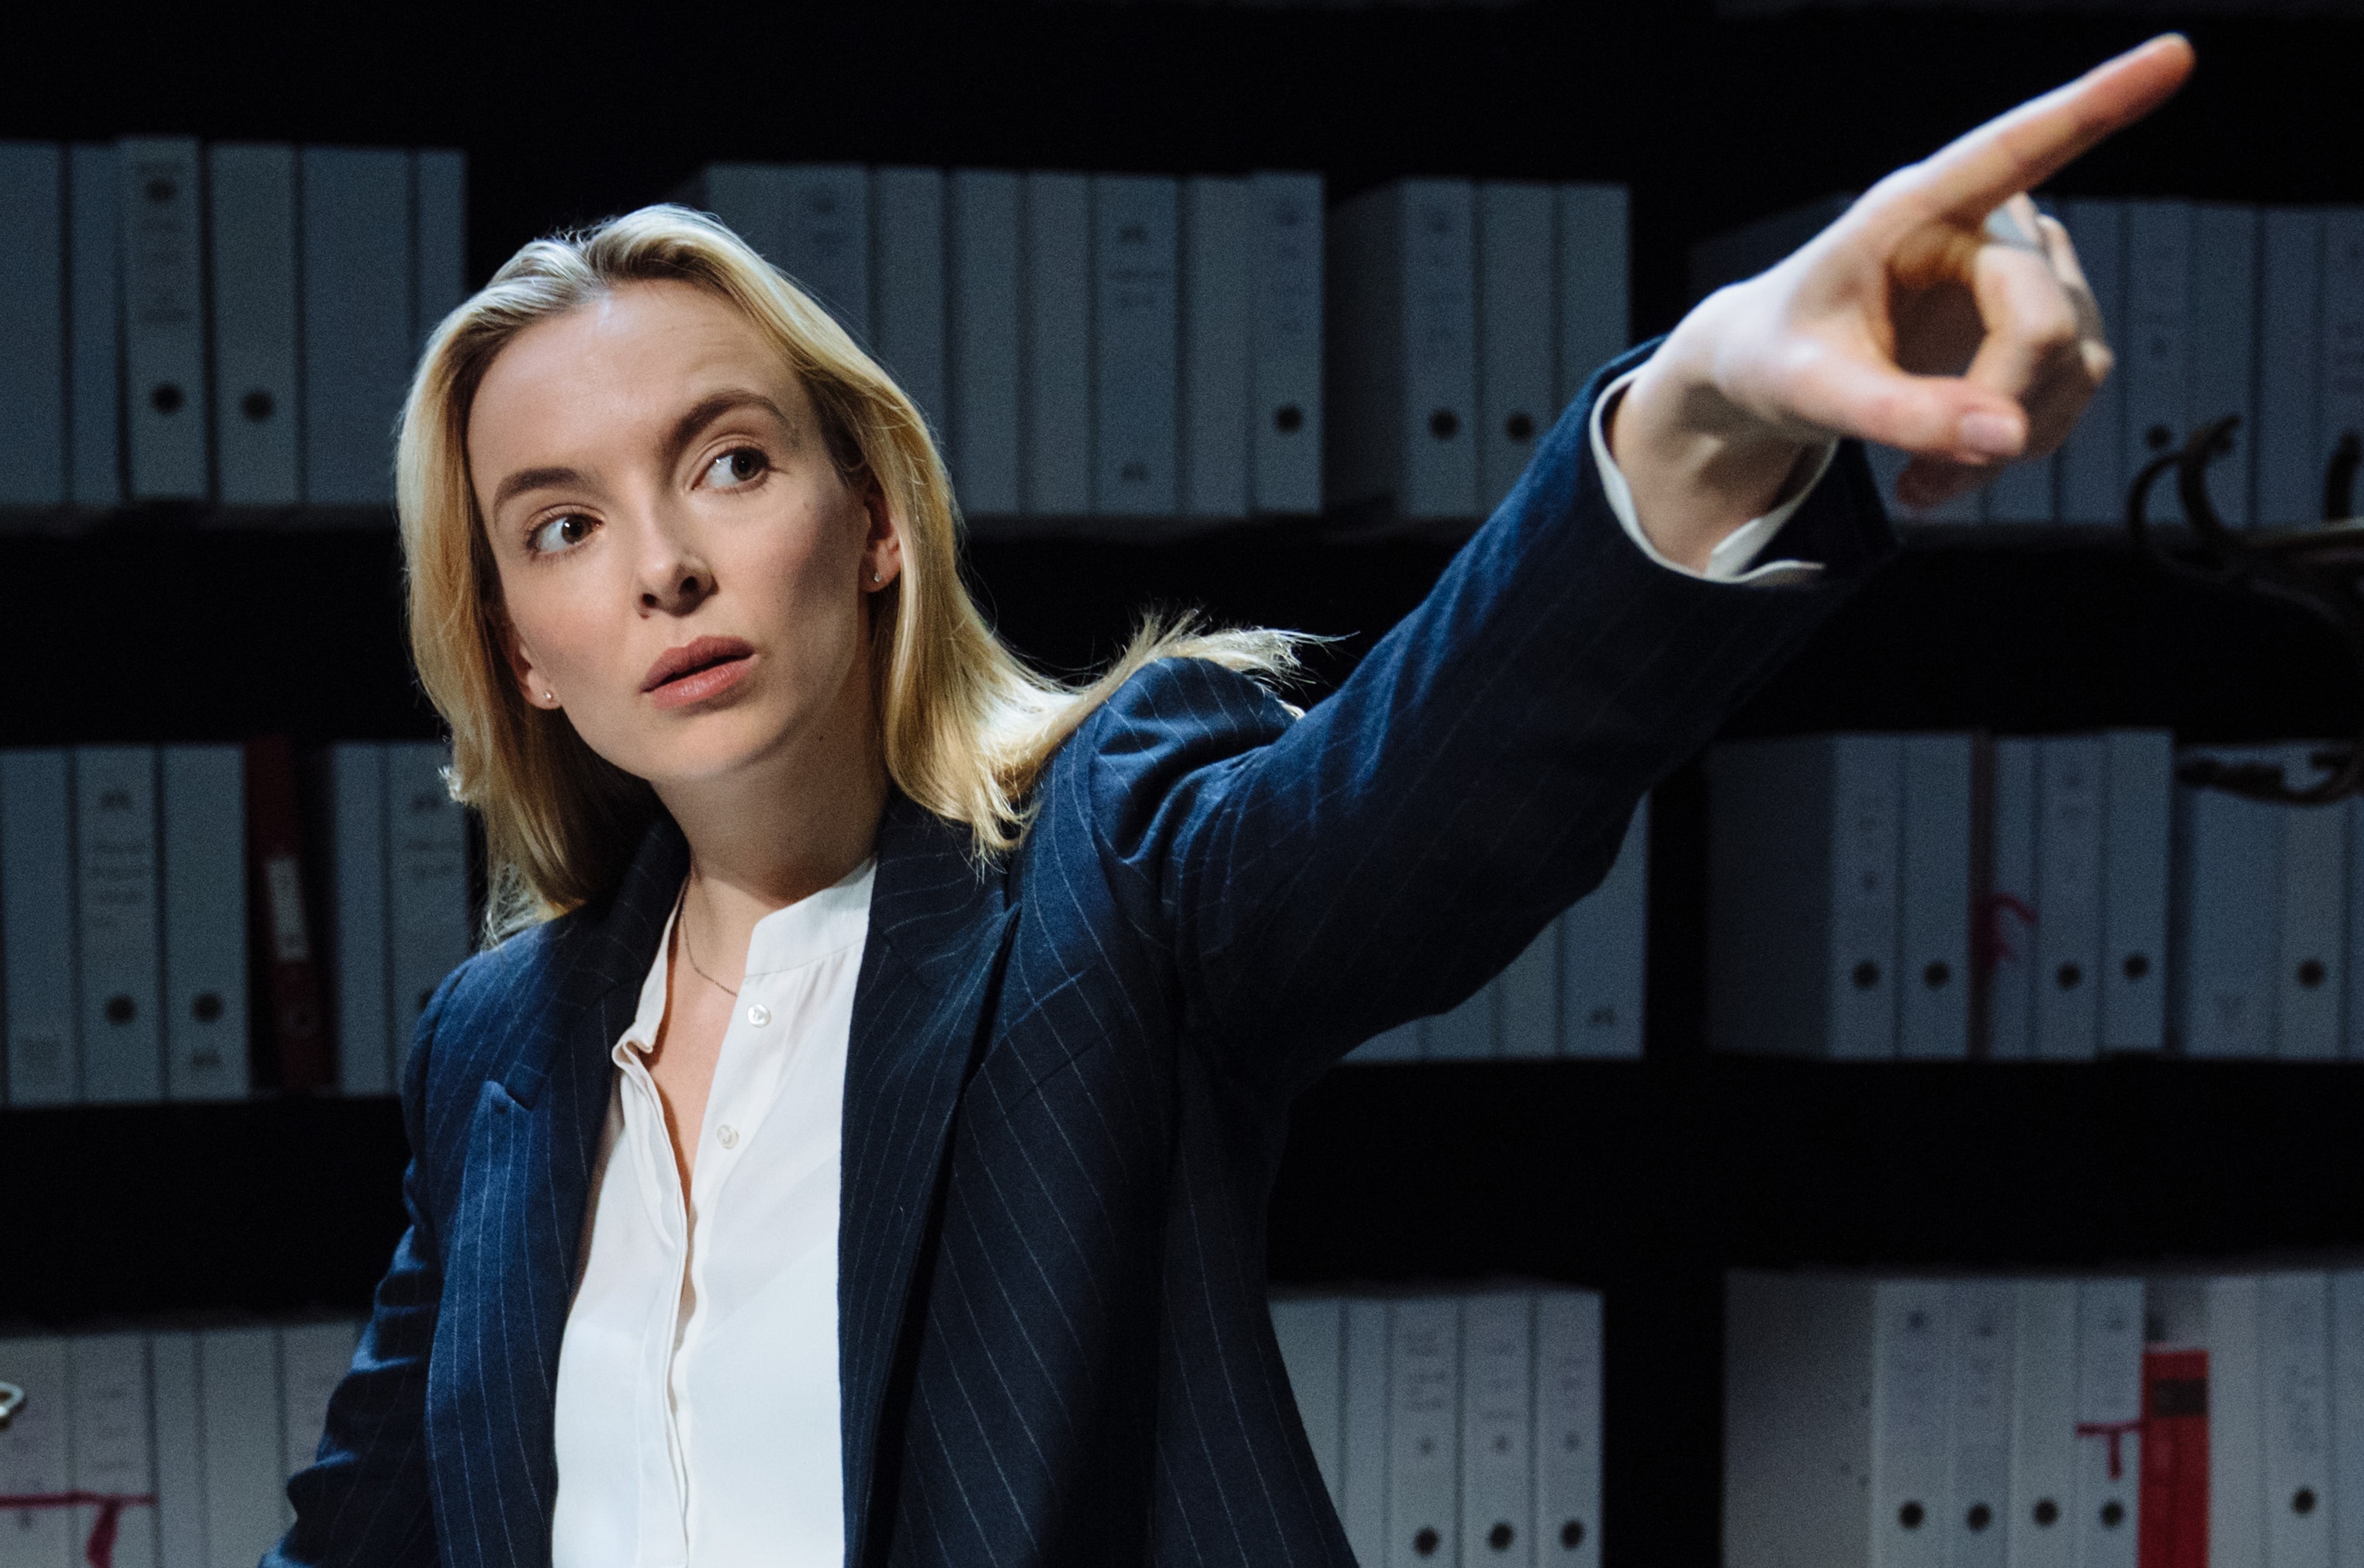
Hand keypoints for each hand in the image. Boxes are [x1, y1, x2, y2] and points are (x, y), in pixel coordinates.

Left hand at [1609, 35, 2195, 569]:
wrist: (1772, 374)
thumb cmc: (1776, 359)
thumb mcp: (1809, 394)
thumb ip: (1899, 416)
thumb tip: (2007, 438)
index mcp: (1908, 211)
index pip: (2012, 149)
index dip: (2096, 105)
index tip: (2174, 54)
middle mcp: (1979, 224)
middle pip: (2044, 319)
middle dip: (1996, 408)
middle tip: (1920, 480)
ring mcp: (2019, 269)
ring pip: (2071, 359)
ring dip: (2009, 439)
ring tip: (1922, 480)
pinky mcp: (2041, 317)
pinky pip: (2072, 386)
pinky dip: (2019, 443)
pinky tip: (1952, 465)